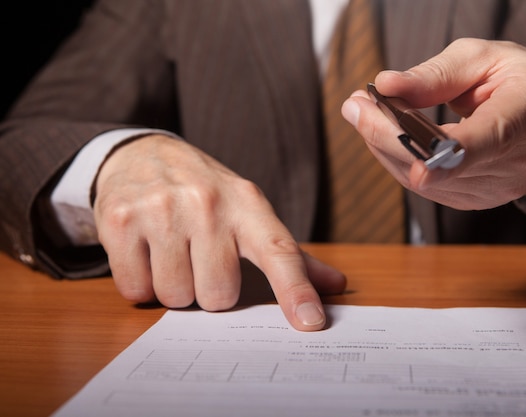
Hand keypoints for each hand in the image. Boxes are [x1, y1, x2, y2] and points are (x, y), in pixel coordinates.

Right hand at [93, 134, 345, 330]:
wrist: (143, 155)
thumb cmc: (206, 194)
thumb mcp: (249, 212)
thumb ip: (289, 254)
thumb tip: (335, 285)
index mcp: (248, 204)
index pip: (279, 252)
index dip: (296, 290)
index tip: (311, 322)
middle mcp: (208, 203)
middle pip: (218, 295)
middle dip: (208, 291)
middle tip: (199, 260)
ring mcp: (162, 209)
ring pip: (176, 296)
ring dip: (174, 287)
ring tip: (171, 252)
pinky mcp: (121, 219)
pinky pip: (135, 289)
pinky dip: (140, 283)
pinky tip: (143, 252)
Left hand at [342, 38, 525, 209]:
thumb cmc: (513, 78)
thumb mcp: (480, 57)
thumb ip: (435, 75)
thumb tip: (386, 86)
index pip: (488, 143)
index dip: (451, 159)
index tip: (419, 166)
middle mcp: (515, 164)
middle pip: (438, 165)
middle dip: (386, 135)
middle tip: (356, 105)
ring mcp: (494, 190)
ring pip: (422, 180)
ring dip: (384, 146)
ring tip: (364, 111)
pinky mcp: (473, 200)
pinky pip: (423, 186)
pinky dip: (397, 159)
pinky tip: (383, 134)